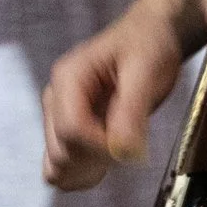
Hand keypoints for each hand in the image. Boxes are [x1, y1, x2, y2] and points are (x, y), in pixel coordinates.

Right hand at [41, 0, 186, 190]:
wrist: (150, 34)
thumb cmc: (148, 45)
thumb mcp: (146, 70)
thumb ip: (132, 111)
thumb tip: (123, 152)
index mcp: (68, 77)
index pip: (71, 131)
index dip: (101, 147)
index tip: (131, 146)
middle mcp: (56, 98)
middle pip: (60, 151)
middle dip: (96, 160)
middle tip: (130, 146)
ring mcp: (58, 115)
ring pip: (57, 164)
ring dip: (88, 170)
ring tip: (119, 153)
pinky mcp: (68, 128)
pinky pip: (61, 164)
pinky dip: (82, 172)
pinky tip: (106, 162)